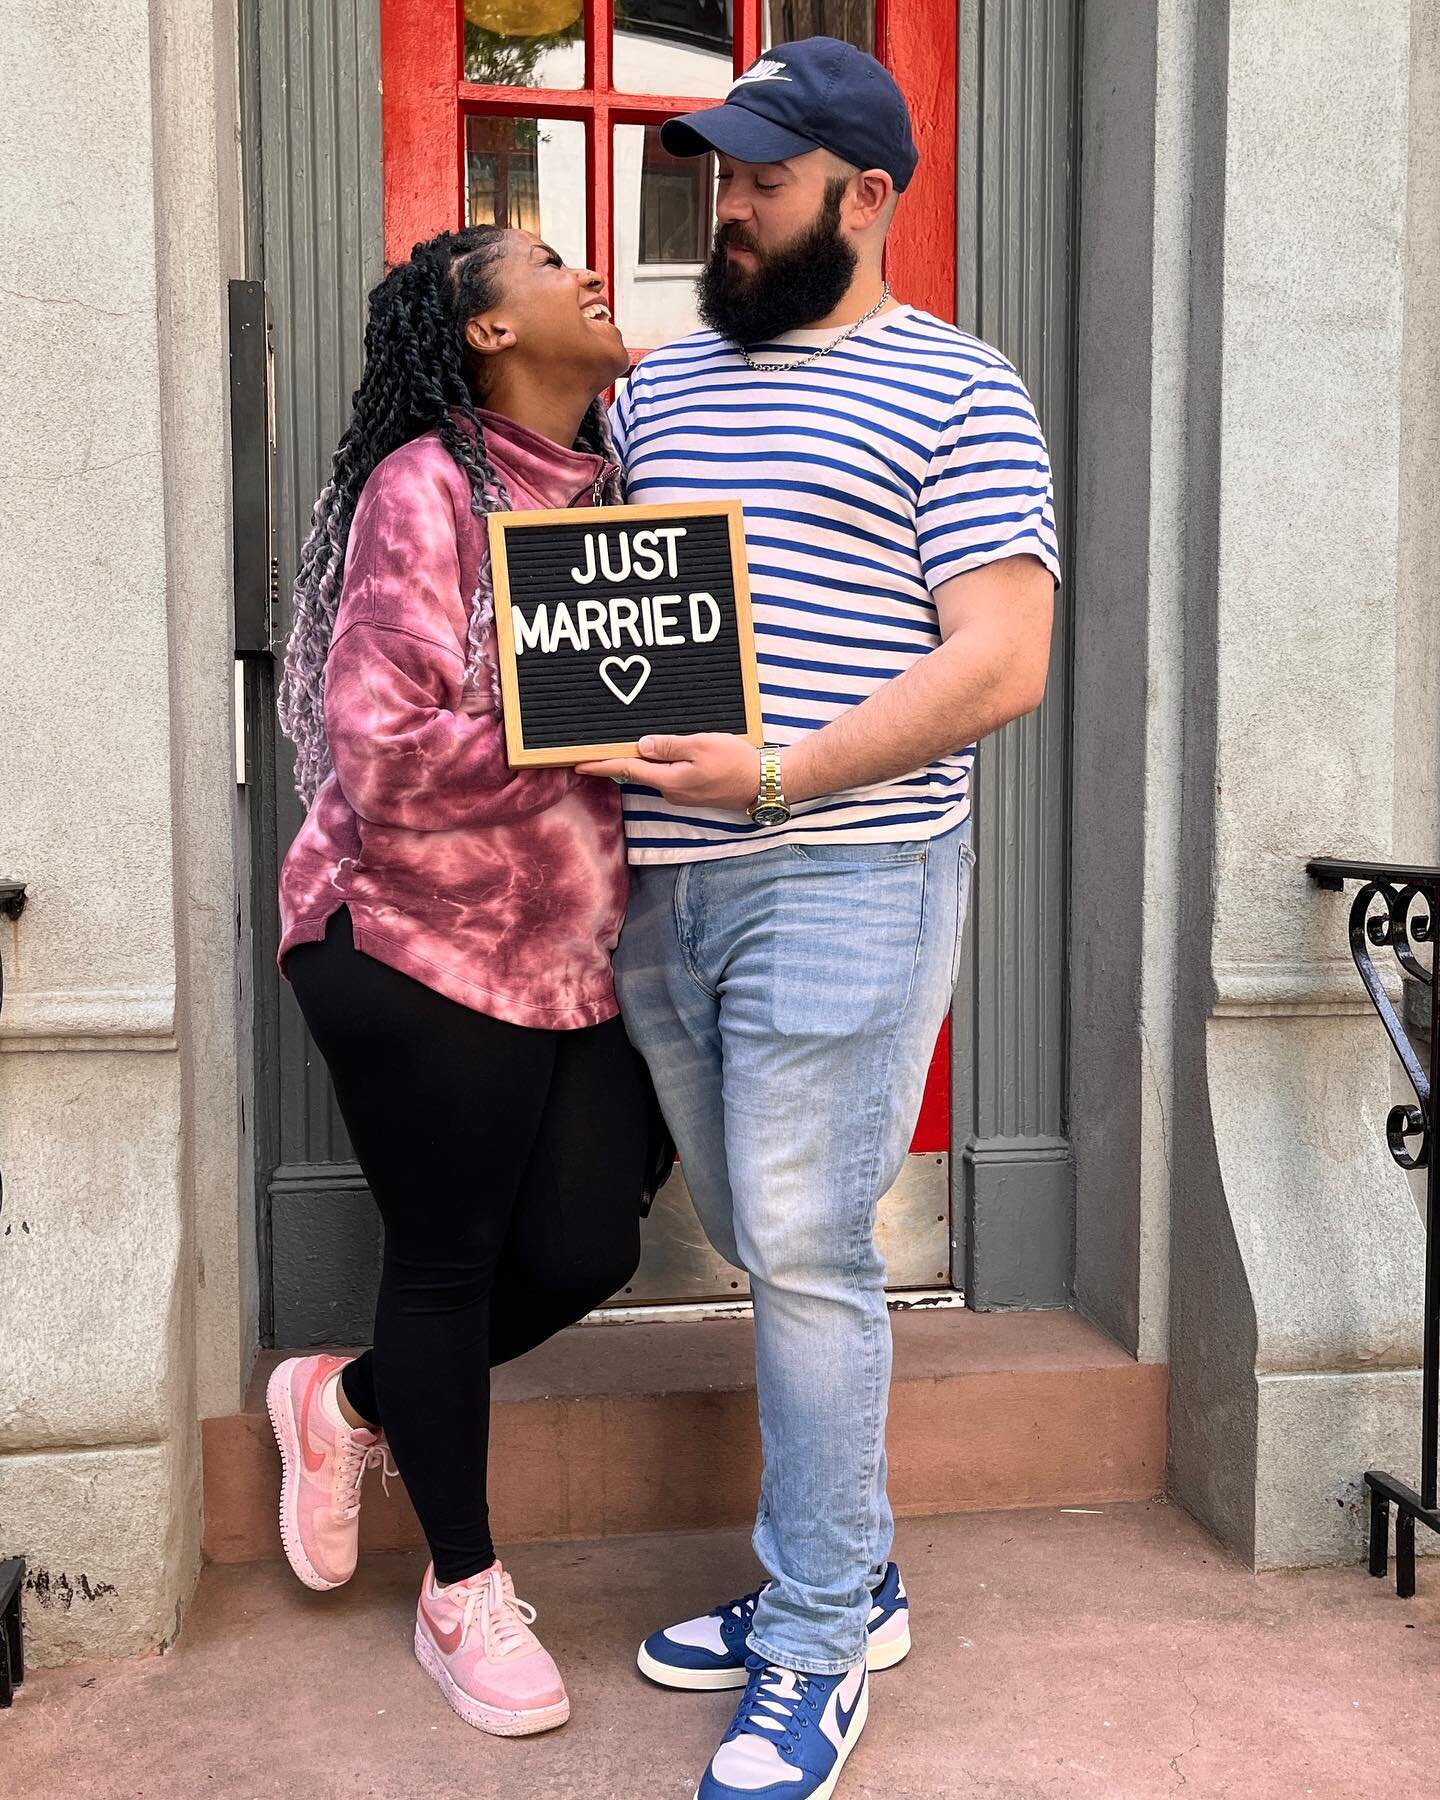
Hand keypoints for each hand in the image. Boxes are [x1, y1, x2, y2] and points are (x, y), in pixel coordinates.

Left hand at [577, 734, 761, 811]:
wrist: (764, 783)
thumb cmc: (735, 762)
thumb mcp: (700, 745)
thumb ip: (668, 746)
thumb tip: (641, 746)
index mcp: (669, 780)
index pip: (627, 770)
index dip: (601, 765)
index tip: (577, 764)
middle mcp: (671, 792)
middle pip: (639, 772)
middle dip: (621, 759)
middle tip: (601, 744)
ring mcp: (682, 795)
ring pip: (656, 773)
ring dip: (647, 759)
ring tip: (638, 742)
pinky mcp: (693, 793)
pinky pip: (671, 775)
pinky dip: (665, 763)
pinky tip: (669, 751)